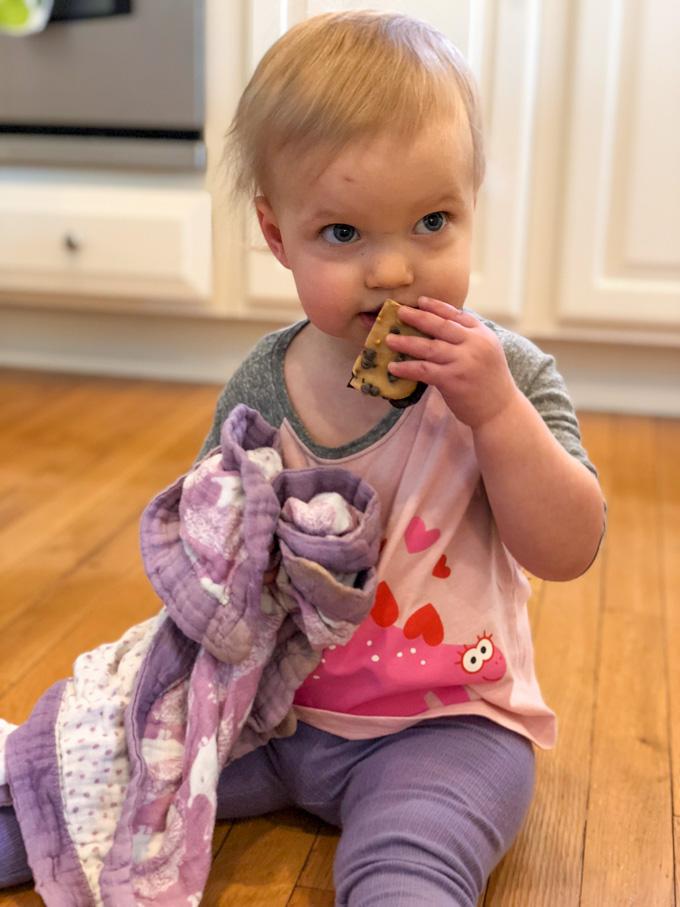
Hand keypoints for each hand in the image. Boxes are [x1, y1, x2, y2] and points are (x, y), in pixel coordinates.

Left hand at [385, 296, 518, 428]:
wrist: (500, 409)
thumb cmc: (489, 380)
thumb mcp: (486, 351)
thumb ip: (468, 338)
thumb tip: (440, 324)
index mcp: (481, 335)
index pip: (456, 315)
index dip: (436, 307)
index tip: (420, 301)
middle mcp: (473, 344)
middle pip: (440, 326)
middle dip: (417, 317)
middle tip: (399, 312)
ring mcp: (463, 362)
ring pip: (428, 347)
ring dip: (406, 342)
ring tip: (389, 339)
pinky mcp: (452, 380)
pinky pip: (424, 370)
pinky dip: (406, 368)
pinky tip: (393, 367)